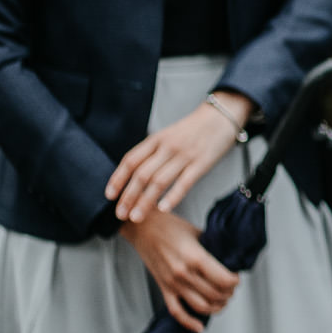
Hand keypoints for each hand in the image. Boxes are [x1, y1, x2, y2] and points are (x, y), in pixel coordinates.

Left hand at [106, 92, 250, 223]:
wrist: (221, 116)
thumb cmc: (194, 129)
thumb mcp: (168, 135)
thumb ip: (153, 152)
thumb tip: (134, 176)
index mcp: (156, 139)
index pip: (130, 160)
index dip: (118, 179)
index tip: (110, 196)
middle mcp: (167, 147)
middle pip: (141, 174)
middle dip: (128, 196)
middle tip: (120, 214)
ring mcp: (184, 155)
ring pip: (159, 181)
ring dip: (145, 201)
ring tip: (136, 217)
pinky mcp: (202, 163)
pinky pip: (184, 182)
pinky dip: (172, 197)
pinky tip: (163, 209)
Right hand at [121, 208, 238, 332]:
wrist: (142, 228)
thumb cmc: (170, 226)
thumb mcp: (198, 232)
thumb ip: (212, 248)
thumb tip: (230, 259)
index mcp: (196, 258)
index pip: (224, 280)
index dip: (235, 282)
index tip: (236, 278)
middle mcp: (184, 274)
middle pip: (216, 295)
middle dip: (229, 294)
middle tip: (231, 288)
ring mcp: (173, 284)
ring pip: (202, 307)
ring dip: (216, 307)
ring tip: (222, 301)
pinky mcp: (164, 289)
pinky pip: (177, 312)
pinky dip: (189, 322)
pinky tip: (200, 326)